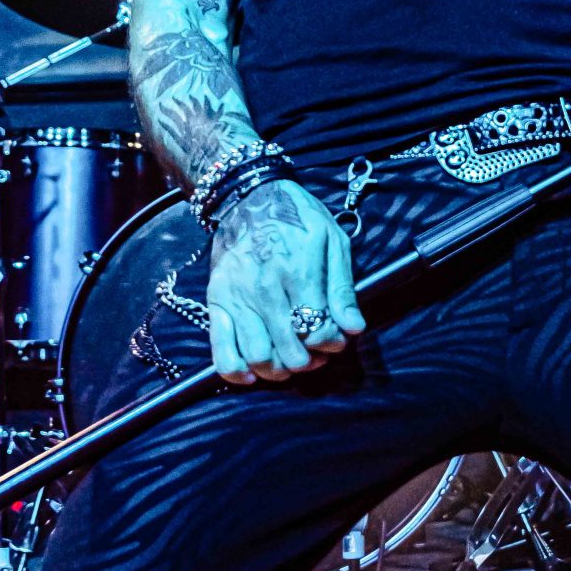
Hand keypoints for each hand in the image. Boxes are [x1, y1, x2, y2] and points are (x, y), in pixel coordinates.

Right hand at [206, 180, 366, 383]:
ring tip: (290, 359)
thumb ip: (342, 288)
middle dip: (310, 360)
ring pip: (259, 356)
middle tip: (315, 353)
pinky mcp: (216, 302)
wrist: (248, 197)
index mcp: (297, 272)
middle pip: (290, 351)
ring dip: (279, 369)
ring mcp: (237, 298)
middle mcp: (264, 289)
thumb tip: (353, 328)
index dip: (333, 343)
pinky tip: (252, 373)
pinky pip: (221, 350)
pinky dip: (236, 370)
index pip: (318, 330)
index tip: (336, 338)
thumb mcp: (332, 241)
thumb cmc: (297, 218)